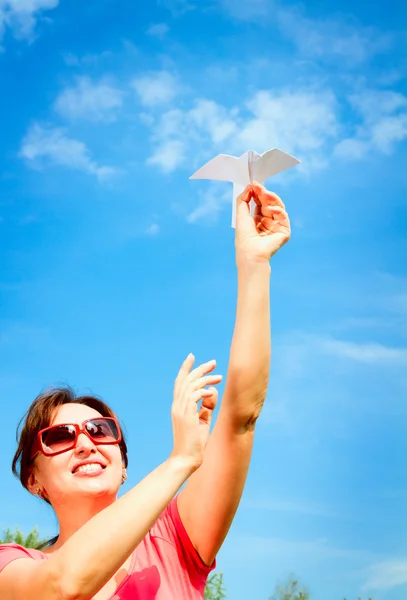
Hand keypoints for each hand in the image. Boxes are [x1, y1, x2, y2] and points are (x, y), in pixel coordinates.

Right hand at [170, 354, 221, 470]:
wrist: (186, 459)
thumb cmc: (195, 443)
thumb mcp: (203, 421)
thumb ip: (207, 407)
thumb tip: (211, 392)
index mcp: (179, 406)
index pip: (180, 382)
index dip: (185, 368)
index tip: (192, 356)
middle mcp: (177, 405)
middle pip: (186, 379)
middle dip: (199, 368)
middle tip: (213, 362)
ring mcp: (180, 410)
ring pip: (190, 385)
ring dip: (205, 379)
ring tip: (219, 377)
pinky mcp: (185, 416)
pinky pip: (193, 396)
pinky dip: (202, 391)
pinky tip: (211, 392)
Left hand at [235, 181, 290, 262]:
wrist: (250, 253)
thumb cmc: (244, 238)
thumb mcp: (241, 215)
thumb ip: (243, 200)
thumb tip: (249, 186)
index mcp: (258, 220)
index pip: (260, 203)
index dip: (258, 193)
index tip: (254, 184)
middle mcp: (268, 223)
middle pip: (270, 203)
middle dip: (265, 194)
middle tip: (260, 187)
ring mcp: (277, 227)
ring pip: (278, 207)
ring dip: (272, 199)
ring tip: (265, 194)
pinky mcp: (284, 231)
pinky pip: (284, 217)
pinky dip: (278, 211)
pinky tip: (271, 209)